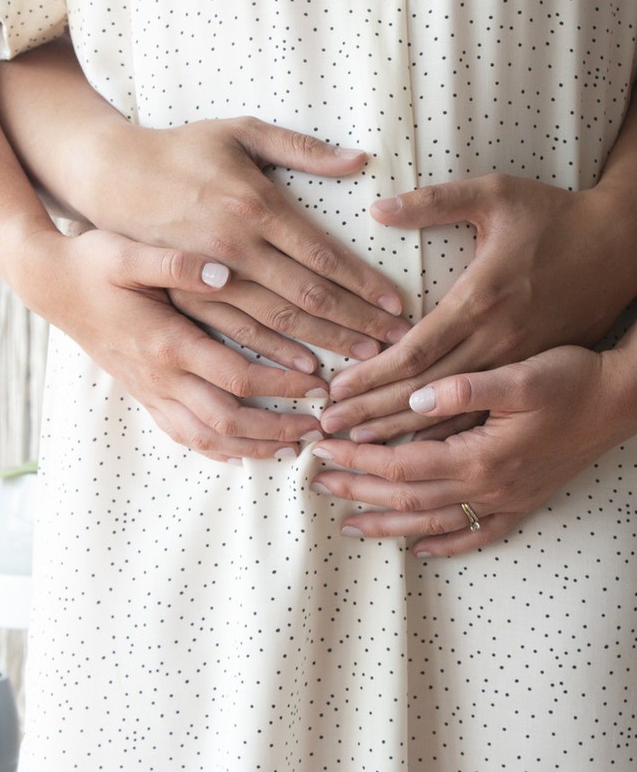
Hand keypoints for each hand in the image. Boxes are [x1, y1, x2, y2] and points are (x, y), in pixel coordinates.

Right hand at [17, 227, 329, 461]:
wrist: (50, 286)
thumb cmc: (91, 265)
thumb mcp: (127, 253)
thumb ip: (175, 264)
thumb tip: (224, 271)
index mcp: (166, 342)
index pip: (237, 376)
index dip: (281, 385)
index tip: (318, 383)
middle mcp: (159, 376)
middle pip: (227, 421)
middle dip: (276, 430)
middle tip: (316, 428)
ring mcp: (149, 391)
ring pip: (205, 438)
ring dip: (251, 448)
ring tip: (289, 449)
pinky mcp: (142, 394)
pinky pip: (181, 435)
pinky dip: (215, 449)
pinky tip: (239, 452)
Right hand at [74, 115, 409, 359]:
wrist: (111, 178)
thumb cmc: (181, 150)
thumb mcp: (239, 131)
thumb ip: (301, 147)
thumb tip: (359, 159)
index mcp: (254, 207)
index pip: (323, 257)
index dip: (364, 284)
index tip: (397, 305)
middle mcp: (236, 250)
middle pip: (308, 298)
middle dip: (357, 323)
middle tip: (396, 344)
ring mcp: (210, 280)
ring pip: (277, 325)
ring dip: (324, 345)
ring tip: (363, 361)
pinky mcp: (189, 298)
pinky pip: (237, 336)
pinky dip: (273, 357)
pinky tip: (304, 372)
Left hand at [310, 344, 636, 555]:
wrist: (621, 402)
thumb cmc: (572, 381)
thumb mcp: (520, 374)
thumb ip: (464, 389)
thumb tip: (414, 398)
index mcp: (478, 455)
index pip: (399, 464)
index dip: (357, 458)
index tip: (323, 449)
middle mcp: (487, 487)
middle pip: (406, 498)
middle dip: (358, 491)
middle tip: (318, 487)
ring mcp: (506, 501)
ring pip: (433, 523)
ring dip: (387, 525)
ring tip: (350, 526)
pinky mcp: (522, 504)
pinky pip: (477, 535)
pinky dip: (446, 545)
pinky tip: (422, 550)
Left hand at [319, 174, 636, 438]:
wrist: (623, 247)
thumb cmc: (555, 216)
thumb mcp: (496, 194)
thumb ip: (434, 202)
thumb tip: (377, 208)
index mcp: (480, 301)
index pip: (412, 353)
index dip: (369, 376)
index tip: (334, 390)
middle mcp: (495, 342)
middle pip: (422, 393)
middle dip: (371, 413)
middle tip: (328, 427)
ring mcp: (515, 364)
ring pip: (450, 414)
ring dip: (401, 433)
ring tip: (358, 447)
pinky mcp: (530, 374)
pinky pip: (483, 416)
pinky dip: (447, 434)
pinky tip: (418, 449)